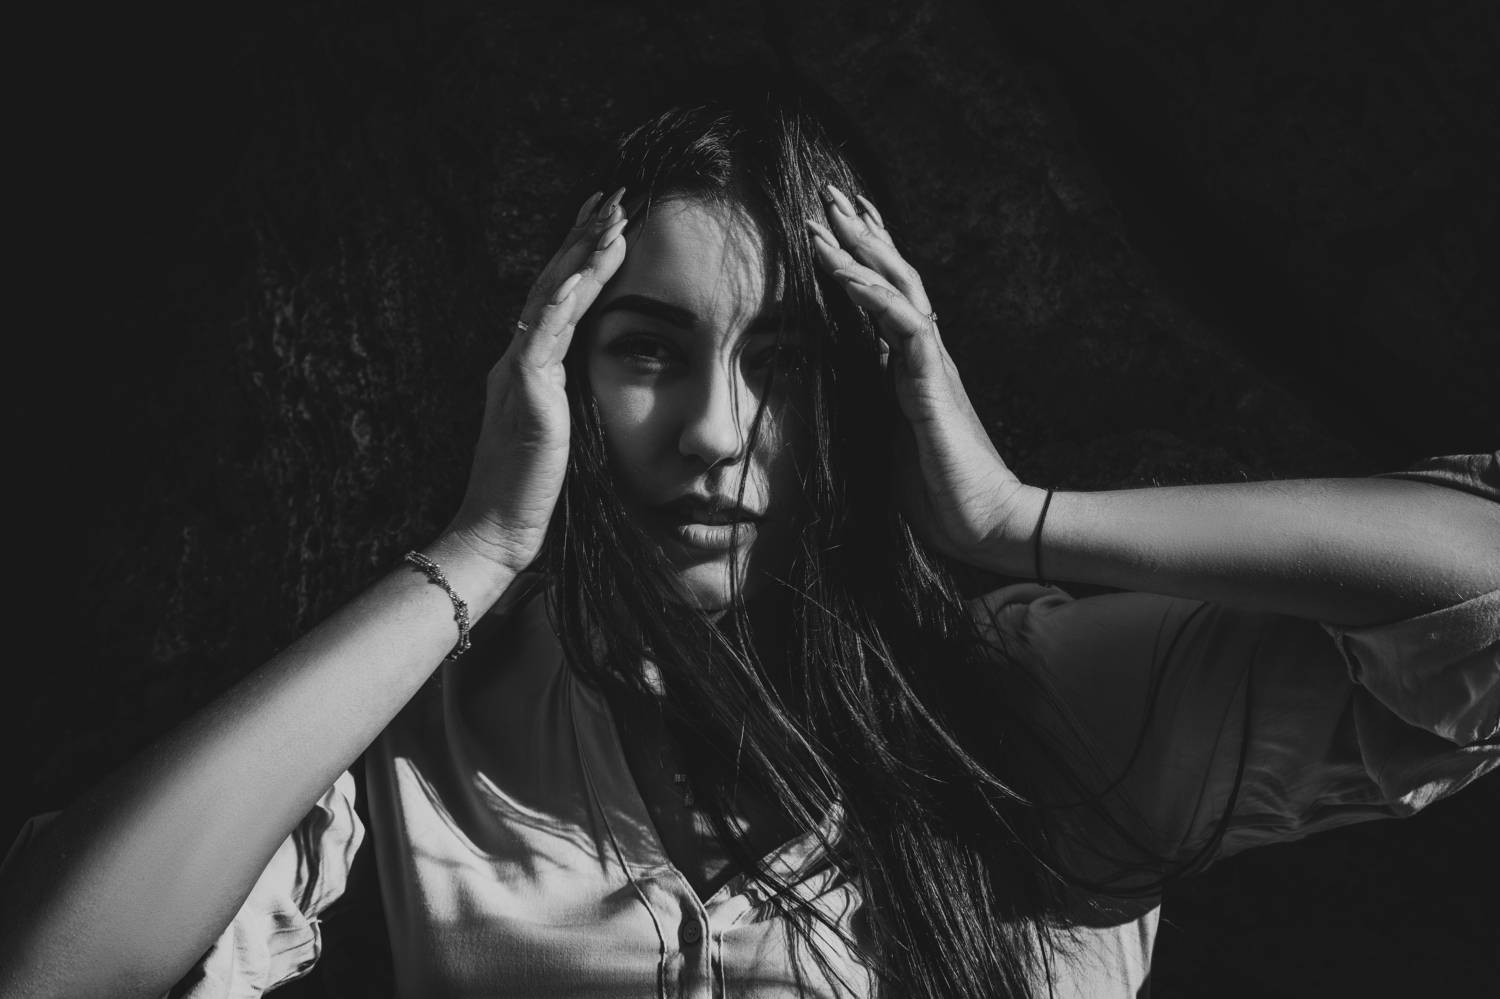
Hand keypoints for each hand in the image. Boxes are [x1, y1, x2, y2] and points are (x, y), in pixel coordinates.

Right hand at [445, 188, 628, 574]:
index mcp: (528, 366)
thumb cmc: (533, 491)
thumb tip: (598, 378)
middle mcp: (518, 359)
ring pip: (550, 299)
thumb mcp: (563, 431)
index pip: (558, 296)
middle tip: (614, 195)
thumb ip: (572, 396)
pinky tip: (578, 277)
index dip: (581, 255)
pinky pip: (541, 339)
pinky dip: (560, 305)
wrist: (497, 529)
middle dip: (584, 236)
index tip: (609, 219)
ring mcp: (518, 373)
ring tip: (612, 220)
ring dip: (581, 258)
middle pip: (552, 282)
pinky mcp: (524, 394)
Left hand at [807, 185, 1038, 566]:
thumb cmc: (940, 492)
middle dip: (861, 232)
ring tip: (827, 214)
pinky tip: (843, 270)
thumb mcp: (890, 441)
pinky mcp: (933, 384)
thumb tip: (843, 398)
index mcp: (912, 367)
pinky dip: (871, 293)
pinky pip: (902, 324)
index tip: (834, 224)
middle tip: (829, 193)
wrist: (985, 523)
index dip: (863, 258)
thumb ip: (873, 409)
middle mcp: (925, 355)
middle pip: (894, 276)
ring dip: (861, 248)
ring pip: (898, 287)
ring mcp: (932, 365)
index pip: (886, 297)